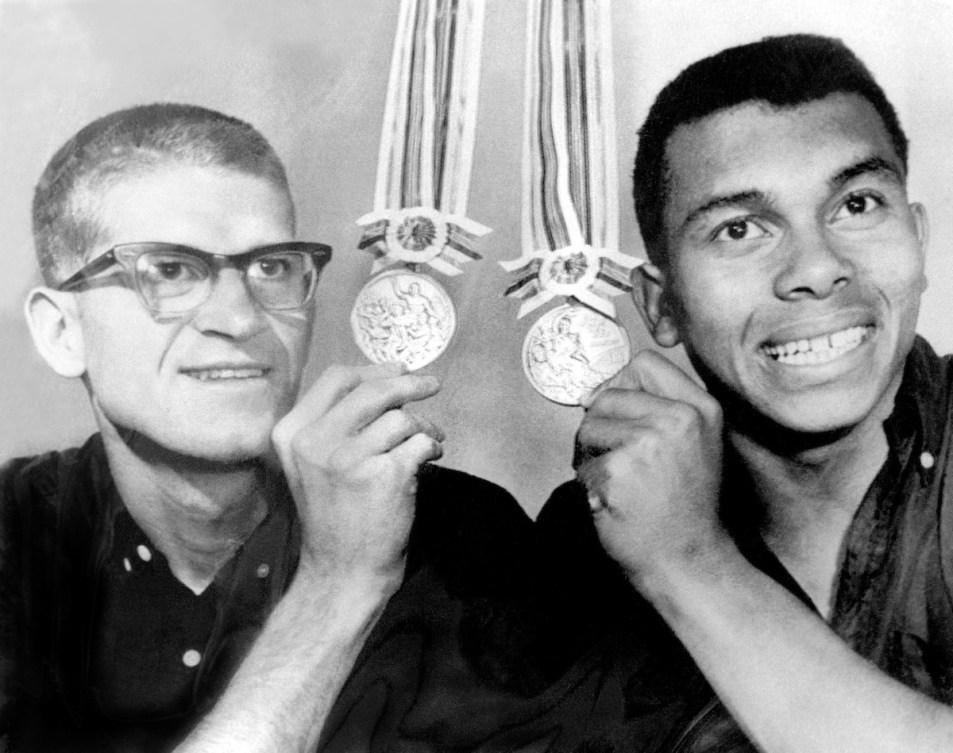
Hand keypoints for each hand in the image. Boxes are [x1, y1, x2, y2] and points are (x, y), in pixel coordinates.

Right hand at [271, 363, 442, 584]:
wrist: (343, 571)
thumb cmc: (336, 515)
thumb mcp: (313, 464)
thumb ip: (337, 422)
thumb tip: (388, 376)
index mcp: (292, 433)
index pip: (336, 379)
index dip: (373, 369)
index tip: (399, 370)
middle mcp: (315, 442)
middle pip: (373, 390)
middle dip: (409, 384)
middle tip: (432, 386)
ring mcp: (349, 459)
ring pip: (401, 417)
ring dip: (425, 425)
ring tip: (430, 440)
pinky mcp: (384, 475)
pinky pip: (420, 441)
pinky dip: (432, 446)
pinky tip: (430, 457)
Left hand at [575, 350, 726, 583]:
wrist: (688, 560)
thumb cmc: (683, 506)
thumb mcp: (690, 444)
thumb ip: (653, 409)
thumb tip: (591, 392)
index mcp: (701, 407)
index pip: (644, 363)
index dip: (621, 385)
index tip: (622, 416)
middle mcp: (679, 418)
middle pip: (607, 395)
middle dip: (600, 429)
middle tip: (619, 464)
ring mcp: (649, 442)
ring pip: (589, 427)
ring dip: (590, 457)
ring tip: (618, 484)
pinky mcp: (620, 469)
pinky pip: (582, 465)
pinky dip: (589, 486)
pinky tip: (615, 503)